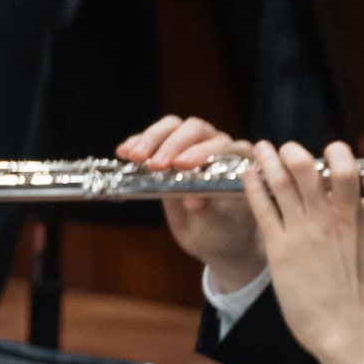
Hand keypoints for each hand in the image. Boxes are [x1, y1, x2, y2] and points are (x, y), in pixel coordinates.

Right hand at [115, 115, 261, 285]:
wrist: (212, 236)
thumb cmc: (223, 229)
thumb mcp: (219, 225)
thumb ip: (211, 210)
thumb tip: (193, 201)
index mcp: (239, 161)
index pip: (223, 146)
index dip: (202, 152)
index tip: (181, 165)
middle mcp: (218, 145)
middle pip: (195, 130)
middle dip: (172, 145)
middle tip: (154, 164)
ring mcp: (193, 143)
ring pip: (173, 127)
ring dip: (151, 139)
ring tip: (134, 157)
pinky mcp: (170, 149)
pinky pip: (154, 137)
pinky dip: (138, 142)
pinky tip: (124, 152)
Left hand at [238, 141, 363, 363]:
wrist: (341, 328)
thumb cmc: (355, 295)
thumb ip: (363, 222)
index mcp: (350, 218)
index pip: (345, 169)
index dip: (336, 153)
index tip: (327, 153)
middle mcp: (324, 218)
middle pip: (305, 166)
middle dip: (293, 151)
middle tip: (286, 150)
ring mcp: (300, 231)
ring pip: (280, 181)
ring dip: (268, 159)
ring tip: (261, 149)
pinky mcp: (278, 247)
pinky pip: (262, 207)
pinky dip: (253, 185)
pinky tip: (248, 174)